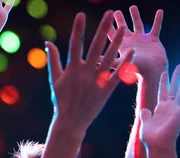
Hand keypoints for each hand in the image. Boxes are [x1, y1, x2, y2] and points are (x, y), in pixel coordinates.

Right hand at [46, 11, 133, 131]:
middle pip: (95, 47)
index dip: (78, 29)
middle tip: (107, 13)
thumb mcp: (55, 80)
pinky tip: (131, 51)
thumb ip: (53, 60)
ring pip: (109, 58)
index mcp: (71, 70)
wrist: (70, 122)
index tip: (81, 14)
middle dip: (101, 29)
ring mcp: (96, 82)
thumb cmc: (61, 100)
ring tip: (124, 28)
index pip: (75, 45)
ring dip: (117, 42)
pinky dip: (124, 63)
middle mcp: (85, 74)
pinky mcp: (106, 90)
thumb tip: (48, 42)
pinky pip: (117, 74)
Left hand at [108, 7, 166, 78]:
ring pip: (138, 25)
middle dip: (120, 20)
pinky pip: (156, 27)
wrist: (153, 73)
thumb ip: (107, 60)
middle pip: (123, 28)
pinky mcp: (153, 40)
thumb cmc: (135, 71)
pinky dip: (158, 19)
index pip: (112, 34)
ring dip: (135, 16)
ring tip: (132, 7)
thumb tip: (93, 59)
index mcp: (121, 46)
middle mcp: (131, 42)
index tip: (105, 17)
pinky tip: (159, 11)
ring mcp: (142, 40)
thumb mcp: (119, 64)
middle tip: (116, 11)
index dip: (108, 26)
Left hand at [140, 66, 179, 150]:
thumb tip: (144, 110)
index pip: (163, 91)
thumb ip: (146, 115)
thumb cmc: (151, 137)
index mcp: (161, 108)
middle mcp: (169, 107)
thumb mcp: (146, 123)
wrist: (157, 146)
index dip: (164, 82)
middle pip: (174, 88)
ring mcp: (176, 109)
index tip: (165, 72)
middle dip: (177, 77)